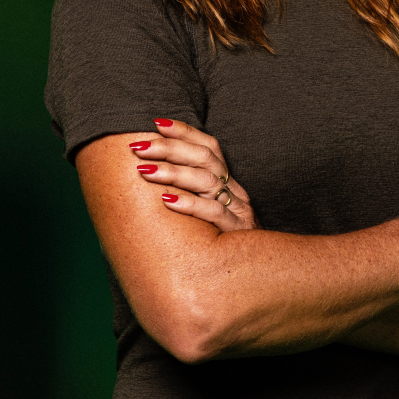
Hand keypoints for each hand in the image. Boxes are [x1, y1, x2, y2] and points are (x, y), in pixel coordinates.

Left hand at [128, 118, 257, 230]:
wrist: (259, 275)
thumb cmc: (222, 243)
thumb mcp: (208, 213)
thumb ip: (187, 194)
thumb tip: (145, 178)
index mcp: (228, 182)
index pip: (209, 146)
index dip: (184, 132)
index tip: (156, 123)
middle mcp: (235, 191)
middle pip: (205, 158)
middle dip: (169, 148)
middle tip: (139, 147)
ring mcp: (239, 211)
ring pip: (207, 181)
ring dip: (173, 173)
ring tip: (145, 170)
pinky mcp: (237, 233)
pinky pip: (214, 213)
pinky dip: (190, 204)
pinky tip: (167, 200)